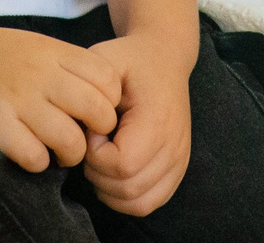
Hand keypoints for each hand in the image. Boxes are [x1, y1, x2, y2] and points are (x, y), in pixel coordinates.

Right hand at [0, 21, 122, 172]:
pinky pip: (35, 157)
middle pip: (99, 112)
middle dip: (97, 133)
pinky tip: (28, 153)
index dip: (110, 102)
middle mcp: (39, 72)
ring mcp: (16, 98)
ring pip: (71, 141)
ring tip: (57, 153)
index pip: (109, 79)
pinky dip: (37, 163)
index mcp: (51, 50)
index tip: (94, 113)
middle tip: (83, 138)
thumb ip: (65, 64)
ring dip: (69, 155)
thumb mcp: (31, 44)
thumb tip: (102, 96)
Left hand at [82, 29, 193, 215]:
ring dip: (109, 189)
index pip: (121, 164)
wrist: (164, 60)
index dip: (95, 154)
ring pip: (138, 203)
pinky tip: (110, 174)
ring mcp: (178, 162)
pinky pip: (148, 203)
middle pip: (128, 188)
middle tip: (91, 144)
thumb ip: (90, 91)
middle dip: (97, 173)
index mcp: (157, 120)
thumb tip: (85, 131)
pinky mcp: (177, 171)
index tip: (91, 129)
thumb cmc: (130, 61)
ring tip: (100, 158)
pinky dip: (124, 199)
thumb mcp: (105, 60)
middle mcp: (174, 146)